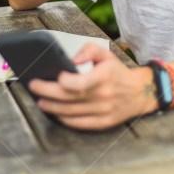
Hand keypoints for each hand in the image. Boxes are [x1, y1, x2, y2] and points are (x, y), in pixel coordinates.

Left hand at [28, 43, 157, 129]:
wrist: (139, 92)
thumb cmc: (117, 72)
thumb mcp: (107, 55)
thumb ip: (89, 49)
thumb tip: (74, 58)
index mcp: (105, 76)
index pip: (80, 83)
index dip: (63, 81)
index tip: (55, 76)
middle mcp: (104, 95)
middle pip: (68, 97)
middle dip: (47, 92)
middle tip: (34, 86)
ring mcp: (103, 111)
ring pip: (70, 112)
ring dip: (51, 106)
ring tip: (40, 100)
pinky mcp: (103, 123)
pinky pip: (78, 123)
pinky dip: (63, 118)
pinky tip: (55, 112)